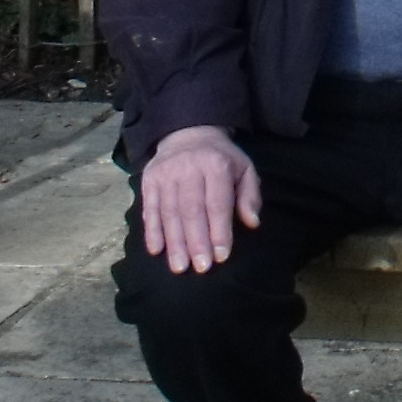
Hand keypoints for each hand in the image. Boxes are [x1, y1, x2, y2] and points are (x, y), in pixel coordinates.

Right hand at [138, 124, 258, 272]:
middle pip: (191, 210)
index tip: (221, 256)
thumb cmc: (221, 159)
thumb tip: (252, 222)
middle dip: (196, 242)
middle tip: (201, 268)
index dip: (219, 231)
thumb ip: (250, 196)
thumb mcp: (244, 169)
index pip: (217, 203)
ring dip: (174, 242)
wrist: (189, 133)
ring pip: (169, 212)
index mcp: (216, 165)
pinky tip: (156, 250)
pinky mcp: (149, 179)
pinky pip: (150, 208)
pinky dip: (152, 230)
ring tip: (179, 267)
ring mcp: (166, 174)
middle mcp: (188, 168)